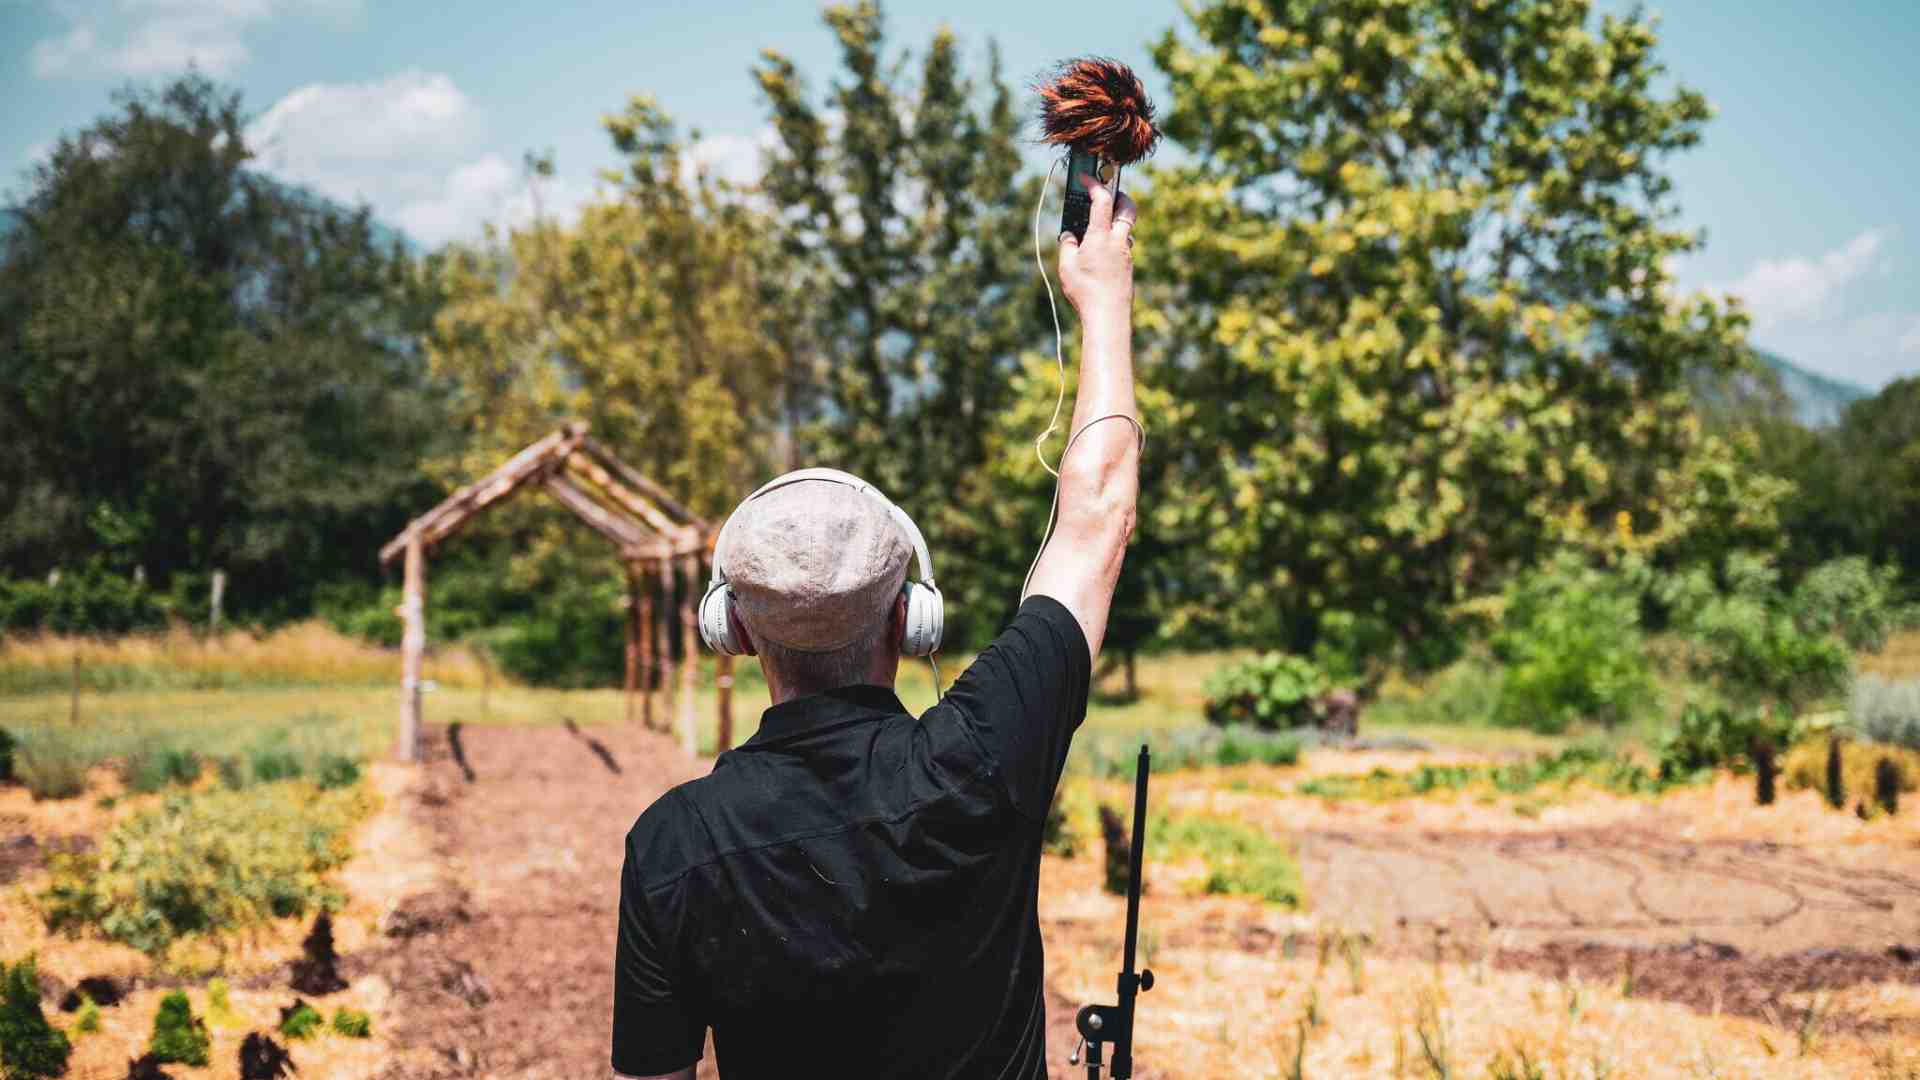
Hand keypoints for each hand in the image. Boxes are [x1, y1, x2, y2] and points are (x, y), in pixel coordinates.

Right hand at [1058, 174, 1137, 319]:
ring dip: (1116, 220)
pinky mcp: (1128, 267)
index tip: (1085, 178)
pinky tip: (1100, 252)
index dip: (1094, 185)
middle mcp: (1118, 241)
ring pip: (1126, 228)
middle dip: (1120, 195)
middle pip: (1128, 208)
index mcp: (1101, 236)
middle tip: (1108, 193)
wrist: (1108, 315)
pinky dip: (1114, 240)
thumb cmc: (1086, 291)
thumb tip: (1069, 236)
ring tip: (1098, 226)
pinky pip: (1123, 245)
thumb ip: (1067, 245)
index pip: (1102, 200)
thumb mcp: (1067, 266)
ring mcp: (1126, 254)